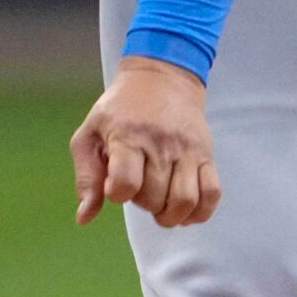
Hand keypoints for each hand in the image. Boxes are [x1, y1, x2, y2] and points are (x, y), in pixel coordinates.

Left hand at [70, 56, 220, 227]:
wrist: (163, 78)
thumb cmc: (120, 111)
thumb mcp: (90, 135)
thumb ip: (86, 177)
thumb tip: (84, 218)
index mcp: (128, 137)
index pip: (125, 183)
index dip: (116, 194)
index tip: (114, 184)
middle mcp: (160, 144)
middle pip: (154, 198)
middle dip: (142, 203)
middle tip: (138, 187)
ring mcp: (187, 150)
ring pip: (185, 201)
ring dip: (169, 215)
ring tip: (160, 204)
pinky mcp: (206, 154)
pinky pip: (212, 193)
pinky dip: (200, 212)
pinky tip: (184, 209)